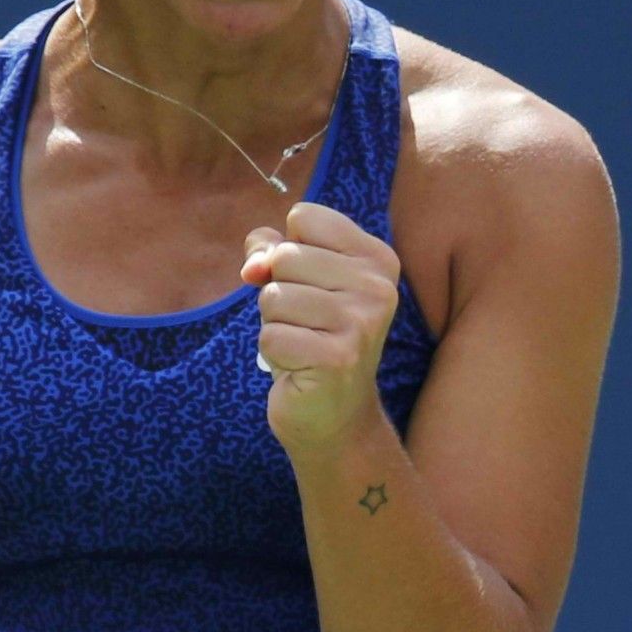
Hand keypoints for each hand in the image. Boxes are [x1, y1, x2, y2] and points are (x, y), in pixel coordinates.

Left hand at [242, 201, 400, 463]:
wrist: (334, 414)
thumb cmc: (311, 334)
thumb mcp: (294, 278)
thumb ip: (268, 250)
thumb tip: (253, 267)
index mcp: (376, 258)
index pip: (304, 217)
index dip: (288, 249)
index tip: (309, 283)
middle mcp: (378, 287)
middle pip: (285, 256)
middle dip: (279, 290)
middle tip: (307, 323)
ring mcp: (361, 324)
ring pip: (273, 296)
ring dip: (275, 324)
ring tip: (303, 343)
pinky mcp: (338, 360)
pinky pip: (271, 336)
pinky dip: (273, 353)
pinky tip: (299, 366)